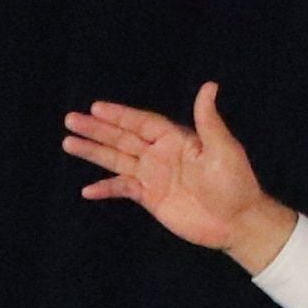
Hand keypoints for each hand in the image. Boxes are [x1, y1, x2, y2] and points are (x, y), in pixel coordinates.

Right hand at [62, 83, 296, 272]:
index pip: (141, 123)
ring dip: (93, 152)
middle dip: (97, 129)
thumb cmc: (235, 183)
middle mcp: (161, 155)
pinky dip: (106, 189)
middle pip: (122, 138)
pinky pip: (123, 189)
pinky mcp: (152, 198)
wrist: (239, 222)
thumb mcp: (223, 148)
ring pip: (117, 160)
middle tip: (71, 119)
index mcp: (176, 139)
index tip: (96, 107)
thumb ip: (208, 119)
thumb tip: (210, 86)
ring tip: (68, 142)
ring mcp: (154, 176)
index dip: (119, 115)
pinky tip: (88, 190)